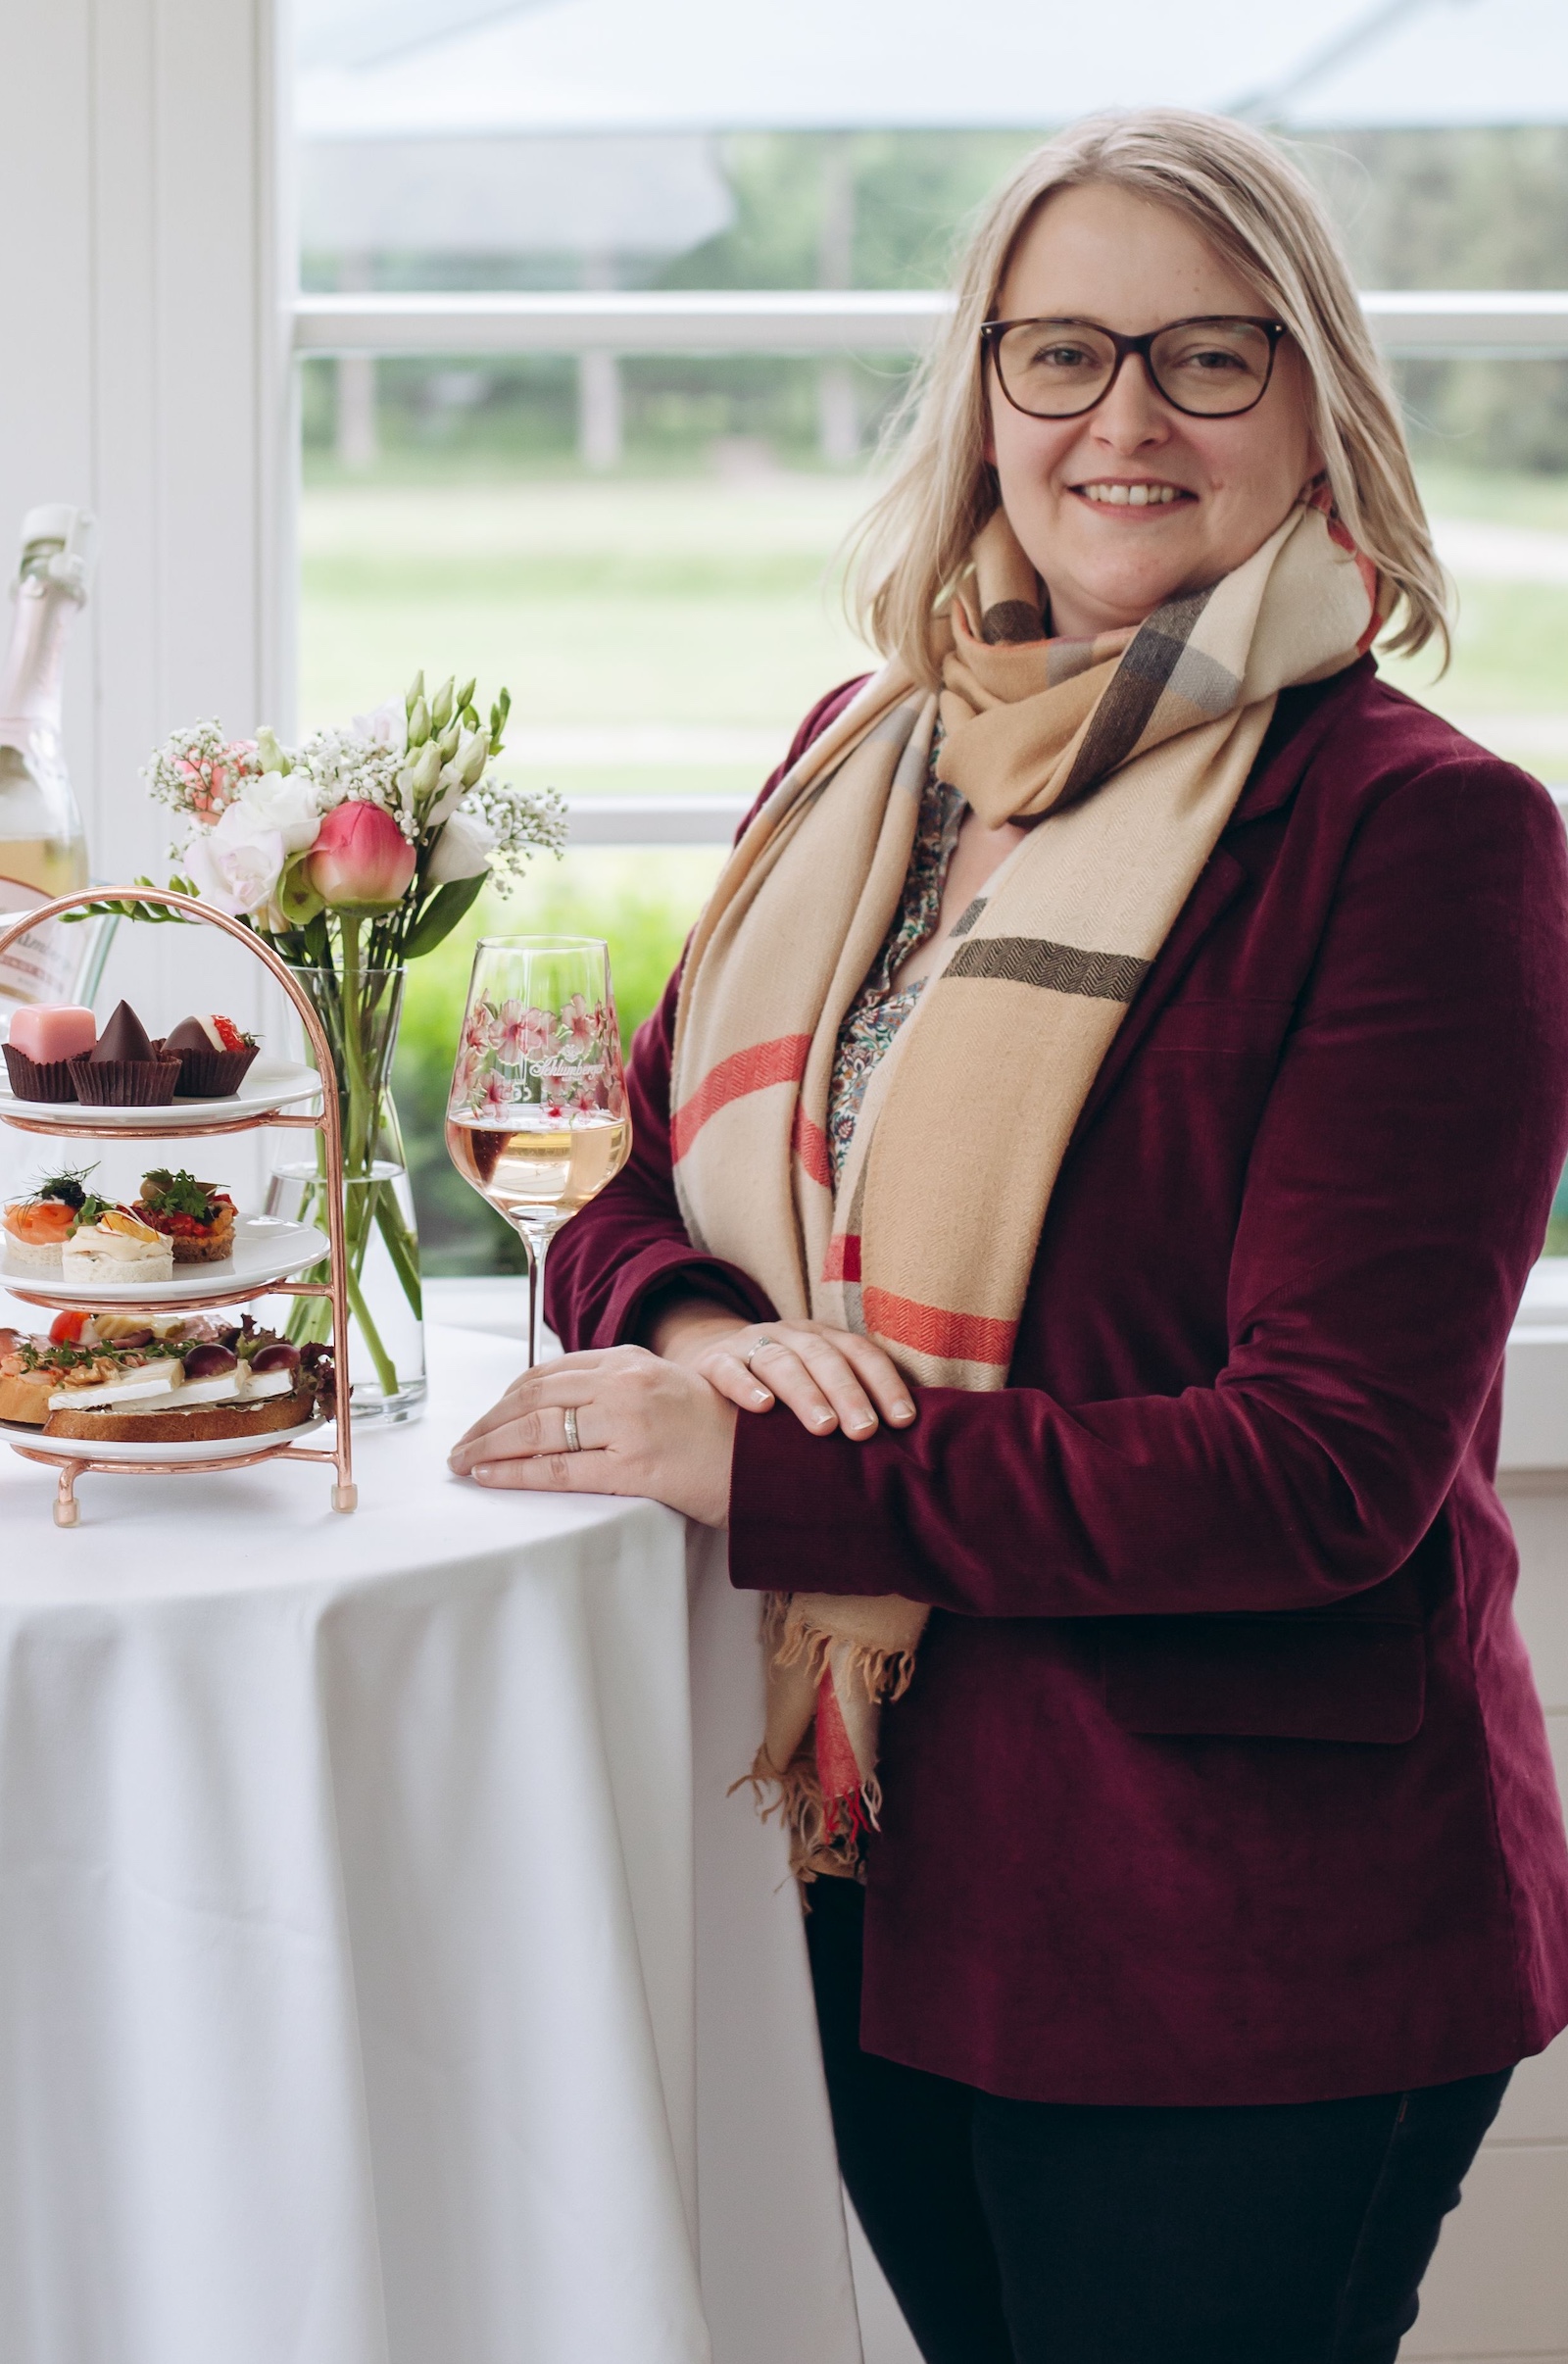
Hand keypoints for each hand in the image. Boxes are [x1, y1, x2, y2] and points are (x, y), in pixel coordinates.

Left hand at [447, 1345, 737, 1525]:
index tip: (486, 1419)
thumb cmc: (725, 1436)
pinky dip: (514, 1473)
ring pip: (538, 1430)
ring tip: (462, 1463)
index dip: (508, 1397)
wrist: (775, 1463)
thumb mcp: (671, 1392)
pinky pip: (558, 1469)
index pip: (551, 1372)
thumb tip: (569, 1407)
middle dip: (488, 1423)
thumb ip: (624, 1390)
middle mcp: (626, 1384)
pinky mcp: (635, 1465)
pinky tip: (489, 1477)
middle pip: (534, 1397)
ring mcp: (629, 1423)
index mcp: (632, 1362)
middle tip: (459, 1446)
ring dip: (489, 1447)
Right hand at [646, 1297, 916, 1441]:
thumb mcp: (816, 1384)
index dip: (884, 1383)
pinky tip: (762, 1407)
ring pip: (781, 1362)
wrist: (710, 1360)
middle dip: (848, 1394)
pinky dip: (746, 1386)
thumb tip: (904, 1443)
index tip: (903, 1421)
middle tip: (865, 1431)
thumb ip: (850, 1403)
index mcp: (823, 1339)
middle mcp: (791, 1336)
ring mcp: (751, 1344)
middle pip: (824, 1358)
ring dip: (806, 1393)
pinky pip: (729, 1370)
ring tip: (824, 1427)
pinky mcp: (714, 1361)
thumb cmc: (780, 1389)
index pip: (860, 1353)